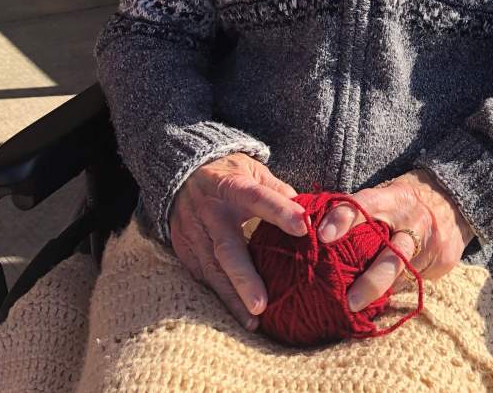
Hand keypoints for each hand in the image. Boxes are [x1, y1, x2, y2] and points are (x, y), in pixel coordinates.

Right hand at [169, 152, 306, 330]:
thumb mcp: (254, 171)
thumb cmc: (230, 174)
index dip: (279, 211)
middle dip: (245, 277)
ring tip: (253, 321)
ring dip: (232, 298)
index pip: (257, 198)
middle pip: (227, 248)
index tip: (304, 227)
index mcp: (231, 185)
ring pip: (212, 271)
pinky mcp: (184, 251)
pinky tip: (237, 314)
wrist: (182, 174)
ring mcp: (192, 234)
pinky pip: (203, 277)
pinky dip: (220, 296)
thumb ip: (279, 191)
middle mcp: (209, 212)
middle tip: (262, 304)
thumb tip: (311, 213)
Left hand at [317, 169, 474, 311]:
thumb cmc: (403, 202)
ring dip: (380, 292)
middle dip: (371, 281)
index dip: (344, 219)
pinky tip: (381, 298)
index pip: (366, 205)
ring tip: (358, 305)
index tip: (322, 236)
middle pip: (393, 255)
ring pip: (403, 275)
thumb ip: (359, 213)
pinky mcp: (444, 261)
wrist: (454, 201)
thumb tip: (316, 234)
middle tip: (349, 302)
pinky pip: (414, 282)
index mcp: (395, 198)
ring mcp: (433, 244)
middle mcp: (415, 221)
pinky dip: (394, 290)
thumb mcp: (386, 196)